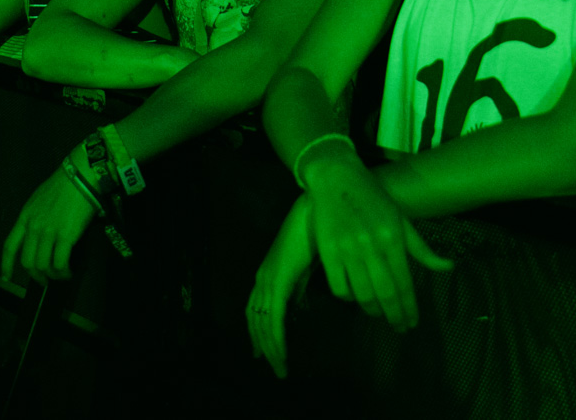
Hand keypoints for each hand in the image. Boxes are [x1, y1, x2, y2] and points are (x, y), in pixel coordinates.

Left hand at [1, 157, 97, 283]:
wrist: (80, 176)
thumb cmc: (62, 185)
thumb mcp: (38, 200)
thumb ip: (34, 218)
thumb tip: (40, 236)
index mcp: (24, 217)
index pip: (10, 246)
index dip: (6, 265)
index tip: (6, 278)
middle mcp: (33, 227)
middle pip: (28, 262)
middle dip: (36, 276)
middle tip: (45, 280)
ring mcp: (48, 232)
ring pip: (43, 265)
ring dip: (52, 275)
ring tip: (61, 275)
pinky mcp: (66, 236)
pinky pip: (60, 263)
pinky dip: (64, 272)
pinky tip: (69, 272)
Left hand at [248, 193, 318, 378]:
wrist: (319, 207)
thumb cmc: (317, 230)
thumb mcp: (306, 265)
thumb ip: (300, 284)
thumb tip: (301, 303)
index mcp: (270, 272)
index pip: (257, 309)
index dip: (259, 332)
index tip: (265, 352)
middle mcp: (264, 277)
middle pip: (255, 320)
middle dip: (264, 345)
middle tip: (274, 367)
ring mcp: (269, 279)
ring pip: (263, 324)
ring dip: (272, 349)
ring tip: (281, 368)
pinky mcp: (279, 281)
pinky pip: (274, 318)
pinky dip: (277, 339)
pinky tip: (283, 354)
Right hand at [305, 158, 452, 330]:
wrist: (336, 177)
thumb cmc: (373, 198)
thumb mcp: (401, 220)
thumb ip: (422, 248)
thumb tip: (449, 268)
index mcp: (393, 238)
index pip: (404, 283)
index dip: (409, 308)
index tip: (412, 323)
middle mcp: (371, 246)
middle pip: (385, 293)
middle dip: (394, 316)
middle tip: (399, 328)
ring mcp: (347, 249)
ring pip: (362, 294)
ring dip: (372, 310)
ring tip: (379, 315)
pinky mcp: (327, 251)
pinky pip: (339, 286)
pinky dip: (348, 298)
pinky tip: (355, 298)